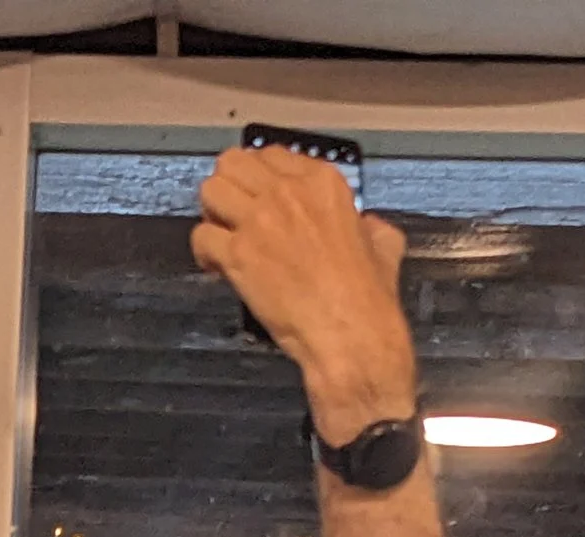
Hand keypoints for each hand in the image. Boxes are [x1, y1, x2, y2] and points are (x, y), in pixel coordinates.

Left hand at [189, 144, 414, 440]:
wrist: (350, 333)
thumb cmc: (365, 299)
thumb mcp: (383, 245)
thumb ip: (370, 225)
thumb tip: (368, 225)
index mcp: (323, 184)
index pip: (270, 155)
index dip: (258, 176)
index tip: (256, 194)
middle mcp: (288, 193)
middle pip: (234, 163)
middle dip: (229, 186)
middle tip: (231, 211)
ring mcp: (260, 222)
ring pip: (211, 190)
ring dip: (211, 213)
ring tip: (222, 236)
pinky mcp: (239, 255)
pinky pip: (202, 236)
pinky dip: (203, 252)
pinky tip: (216, 267)